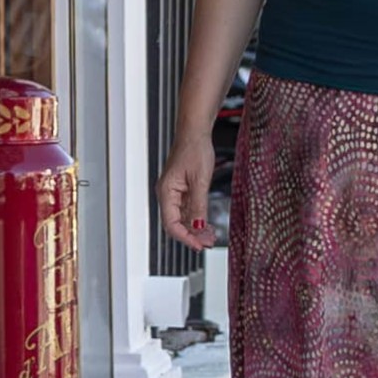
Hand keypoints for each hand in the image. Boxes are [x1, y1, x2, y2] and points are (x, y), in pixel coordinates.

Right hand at [155, 132, 218, 250]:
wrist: (195, 132)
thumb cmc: (194, 149)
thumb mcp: (200, 180)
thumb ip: (198, 205)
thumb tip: (197, 227)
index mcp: (166, 192)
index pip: (171, 224)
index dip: (185, 237)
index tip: (199, 246)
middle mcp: (168, 195)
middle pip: (176, 224)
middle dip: (191, 236)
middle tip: (208, 243)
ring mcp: (175, 193)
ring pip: (183, 219)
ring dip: (195, 230)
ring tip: (210, 237)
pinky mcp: (183, 190)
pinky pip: (188, 210)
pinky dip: (197, 219)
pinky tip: (207, 225)